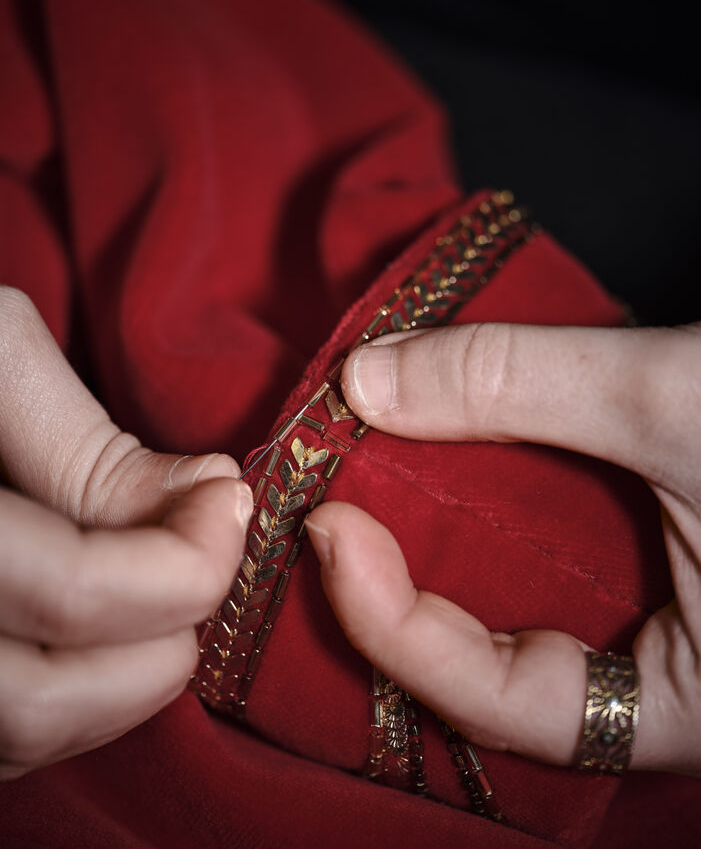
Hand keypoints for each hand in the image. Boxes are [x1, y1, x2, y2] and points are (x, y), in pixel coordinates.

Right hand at [0, 288, 251, 779]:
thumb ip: (88, 445)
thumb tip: (206, 498)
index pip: (70, 592)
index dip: (185, 562)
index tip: (226, 500)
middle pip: (43, 699)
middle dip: (162, 639)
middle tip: (202, 557)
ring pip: (23, 740)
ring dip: (128, 679)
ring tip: (159, 592)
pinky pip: (5, 744)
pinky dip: (81, 700)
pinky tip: (103, 630)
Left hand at [306, 322, 700, 774]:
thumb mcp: (685, 404)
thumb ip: (522, 386)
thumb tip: (369, 378)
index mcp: (695, 702)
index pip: (506, 702)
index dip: (397, 626)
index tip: (329, 529)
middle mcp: (676, 676)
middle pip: (501, 666)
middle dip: (403, 597)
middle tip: (332, 508)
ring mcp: (671, 616)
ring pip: (527, 608)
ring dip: (445, 549)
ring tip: (373, 486)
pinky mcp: (668, 556)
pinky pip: (561, 552)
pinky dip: (498, 508)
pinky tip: (453, 462)